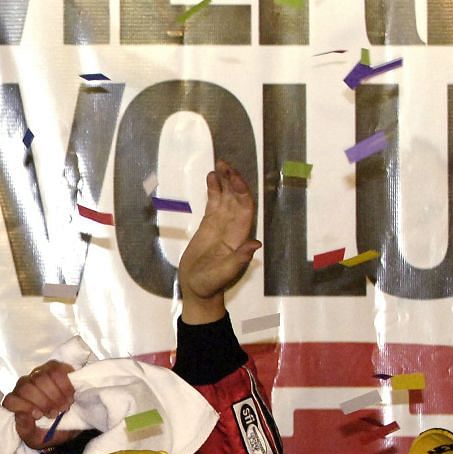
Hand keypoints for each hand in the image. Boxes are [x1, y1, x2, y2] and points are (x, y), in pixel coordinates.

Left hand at [1, 360, 80, 450]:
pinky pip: (55, 369)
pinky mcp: (53, 367)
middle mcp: (23, 386)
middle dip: (43, 402)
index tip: (39, 415)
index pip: (11, 400)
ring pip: (40, 377)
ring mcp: (37, 374)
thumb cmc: (50, 431)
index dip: (24, 406)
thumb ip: (26, 430)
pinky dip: (64, 384)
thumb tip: (22, 415)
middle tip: (55, 413)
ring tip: (64, 407)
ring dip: (55, 394)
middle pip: (26, 388)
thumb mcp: (37, 439)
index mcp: (16, 403)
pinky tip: (70, 395)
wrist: (70, 425)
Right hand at [176, 162, 259, 322]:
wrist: (196, 289)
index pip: (245, 208)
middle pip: (236, 198)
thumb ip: (239, 259)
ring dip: (224, 181)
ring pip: (226, 197)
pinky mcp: (208, 225)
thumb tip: (255, 244)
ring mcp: (221, 225)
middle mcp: (233, 226)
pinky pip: (213, 203)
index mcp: (240, 236)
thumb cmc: (210, 284)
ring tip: (219, 165)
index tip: (233, 178)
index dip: (241, 192)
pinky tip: (210, 178)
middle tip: (224, 163)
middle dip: (233, 180)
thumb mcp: (224, 273)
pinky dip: (213, 190)